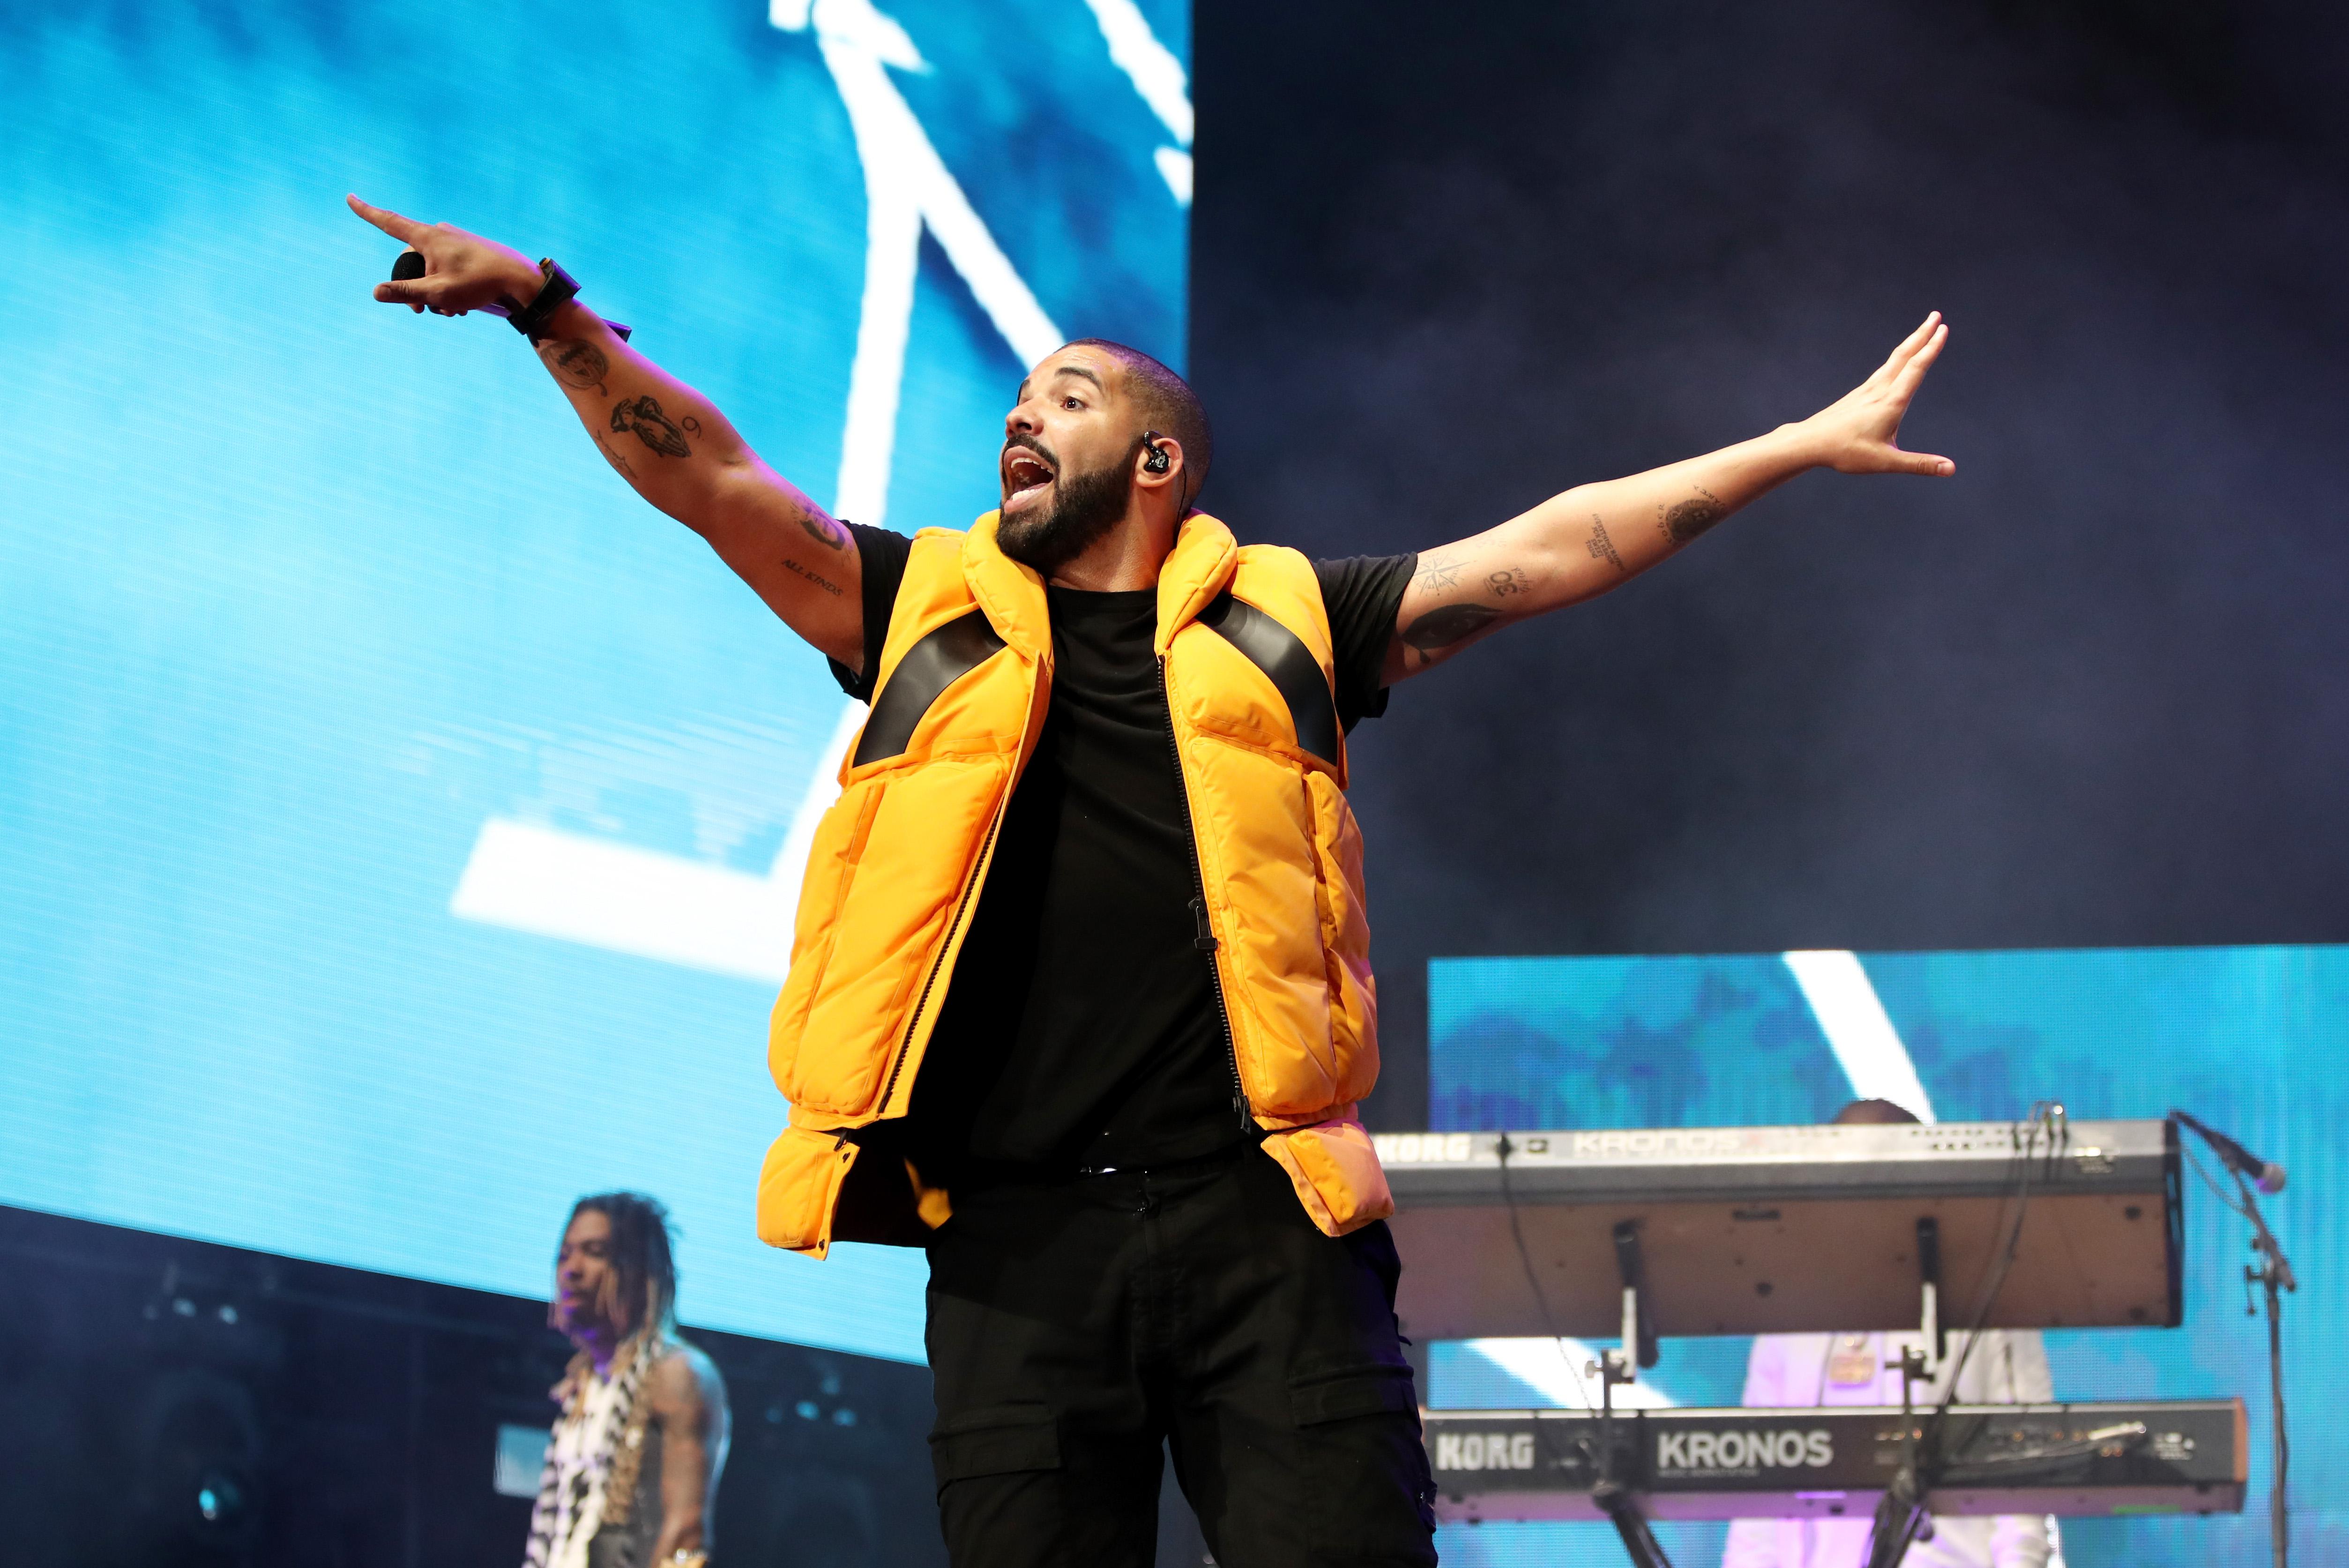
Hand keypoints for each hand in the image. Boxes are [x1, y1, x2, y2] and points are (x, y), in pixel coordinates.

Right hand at [348, 194, 541, 316]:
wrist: (520, 281)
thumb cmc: (479, 284)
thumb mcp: (437, 293)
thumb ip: (405, 292)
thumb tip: (376, 292)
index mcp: (427, 237)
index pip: (389, 222)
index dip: (367, 212)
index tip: (350, 198)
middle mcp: (439, 233)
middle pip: (410, 260)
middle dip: (413, 287)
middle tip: (421, 313)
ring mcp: (455, 240)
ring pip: (431, 267)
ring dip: (435, 292)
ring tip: (453, 311)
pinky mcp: (468, 250)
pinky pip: (447, 267)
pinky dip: (449, 287)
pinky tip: (462, 307)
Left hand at [1794, 312, 1954, 476]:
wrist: (1809, 442)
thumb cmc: (1845, 452)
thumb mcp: (1886, 461)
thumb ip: (1919, 465)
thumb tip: (1950, 469)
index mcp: (1891, 402)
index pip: (1916, 368)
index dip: (1931, 348)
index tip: (1943, 328)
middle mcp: (1879, 390)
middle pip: (1904, 355)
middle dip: (1922, 334)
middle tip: (1936, 315)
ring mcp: (1867, 390)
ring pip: (1892, 361)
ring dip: (1909, 344)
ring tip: (1921, 333)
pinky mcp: (1858, 394)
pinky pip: (1882, 371)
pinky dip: (1895, 359)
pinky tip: (1895, 363)